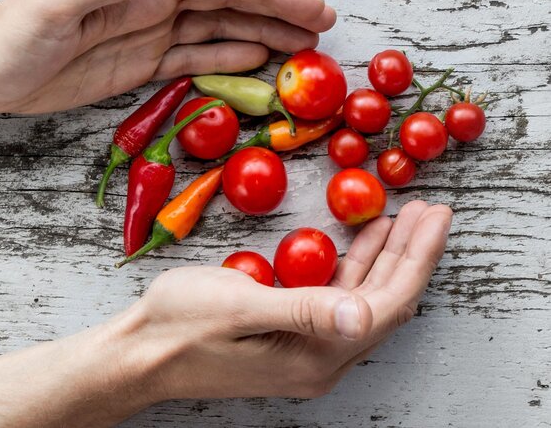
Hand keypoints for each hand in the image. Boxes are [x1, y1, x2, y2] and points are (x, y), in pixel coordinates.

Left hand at [0, 0, 335, 112]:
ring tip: (303, 52)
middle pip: (230, 5)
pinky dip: (226, 62)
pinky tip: (253, 64)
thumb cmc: (7, 34)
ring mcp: (145, 36)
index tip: (312, 11)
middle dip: (279, 14)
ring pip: (218, 33)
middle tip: (325, 34)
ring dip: (262, 38)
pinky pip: (191, 61)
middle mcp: (150, 7)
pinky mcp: (134, 67)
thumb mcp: (57, 3)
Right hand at [111, 201, 451, 400]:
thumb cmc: (177, 326)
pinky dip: (353, 269)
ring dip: (384, 260)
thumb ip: (302, 310)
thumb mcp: (237, 307)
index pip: (386, 305)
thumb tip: (362, 314)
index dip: (415, 258)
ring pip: (362, 303)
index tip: (435, 217)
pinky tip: (357, 243)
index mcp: (313, 357)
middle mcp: (318, 362)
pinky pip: (336, 304)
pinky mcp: (288, 343)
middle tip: (430, 210)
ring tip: (403, 218)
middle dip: (409, 255)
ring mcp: (303, 355)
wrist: (137, 354)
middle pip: (383, 304)